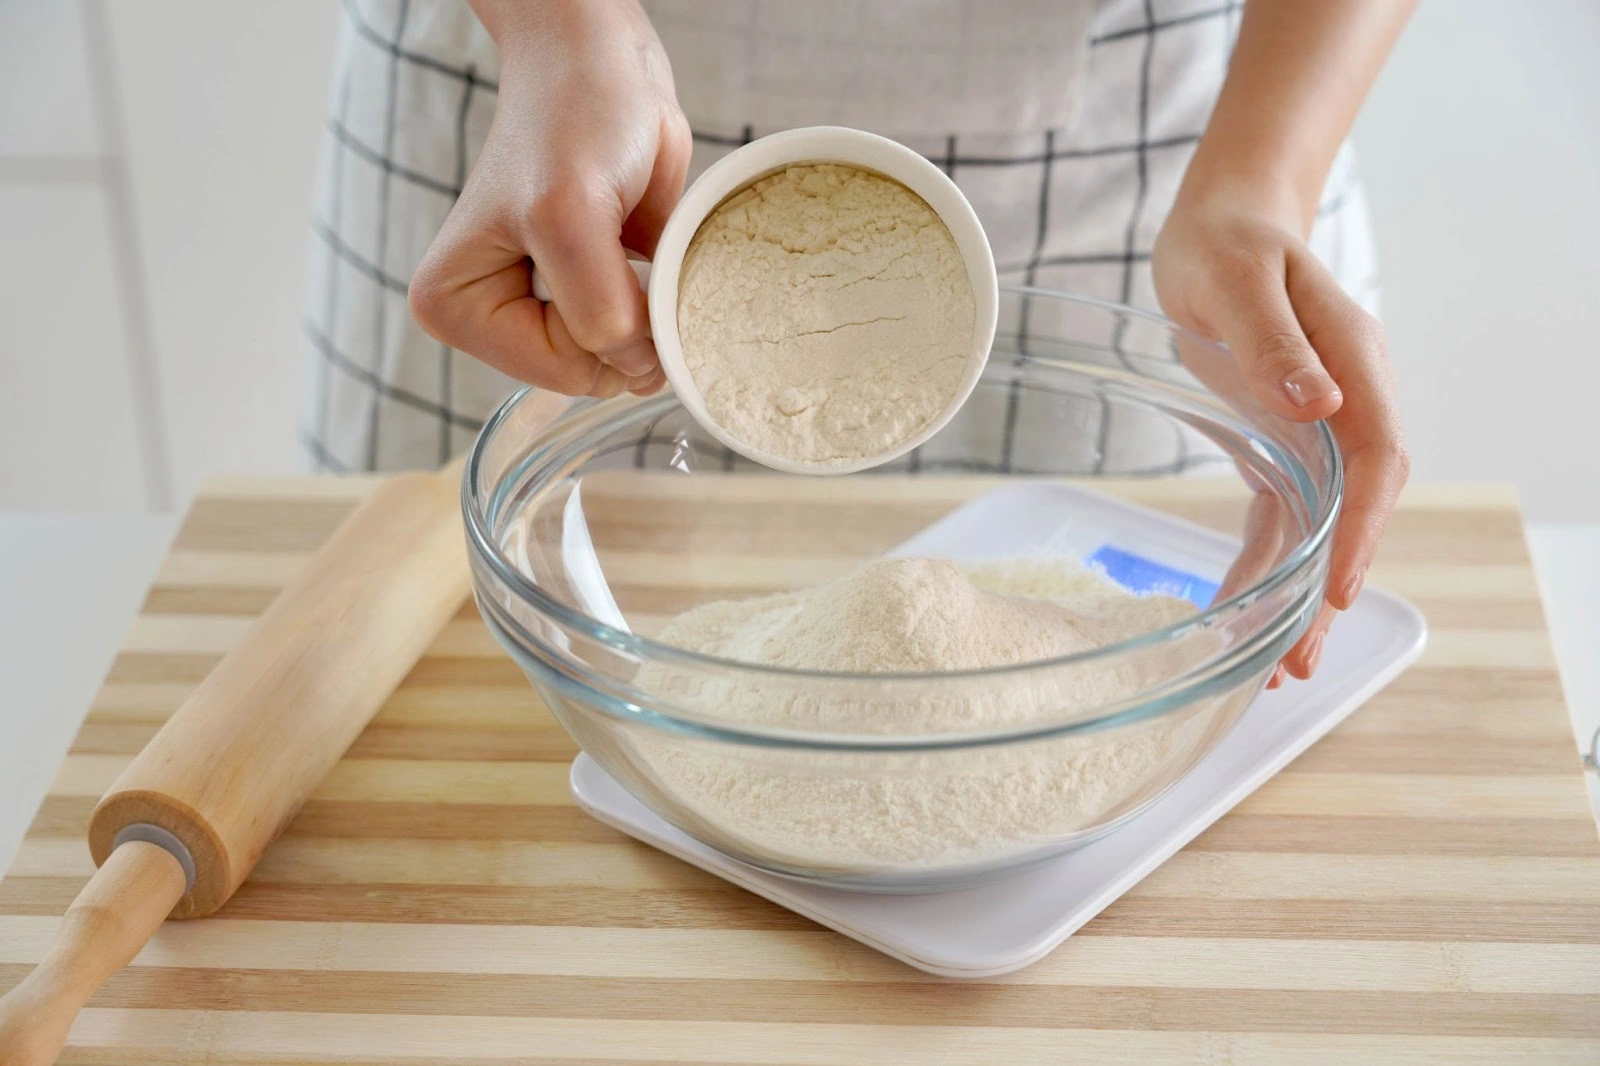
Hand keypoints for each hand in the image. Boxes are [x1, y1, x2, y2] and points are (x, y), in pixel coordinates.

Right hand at [409, 0, 689, 397]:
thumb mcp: (570, 216)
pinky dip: (662, 297)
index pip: (559, 372)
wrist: (605, 64)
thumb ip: (599, 310)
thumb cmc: (571, 115)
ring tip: (624, 234)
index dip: (608, 330)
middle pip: (590, 373)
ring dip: (647, 304)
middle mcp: (491, 318)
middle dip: (626, 317)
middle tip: (619, 239)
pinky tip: (639, 244)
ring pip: (623, 359)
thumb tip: (639, 370)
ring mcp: (542, 310)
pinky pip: (644, 333)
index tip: (611, 256)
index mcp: (453, 308)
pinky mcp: (589, 295)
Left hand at [1153, 193, 1408, 682]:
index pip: (1373, 459)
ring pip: (1317, 523)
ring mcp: (1315, 425)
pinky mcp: (1278, 438)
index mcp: (1351, 364)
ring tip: (1279, 666)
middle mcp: (1344, 404)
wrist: (1223, 221)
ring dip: (1298, 593)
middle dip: (1329, 585)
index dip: (1360, 527)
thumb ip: (1275, 342)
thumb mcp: (1240, 281)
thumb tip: (1318, 404)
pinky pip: (1278, 511)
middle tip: (1299, 660)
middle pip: (1353, 509)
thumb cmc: (1228, 241)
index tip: (1334, 585)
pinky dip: (1265, 562)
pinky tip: (1245, 609)